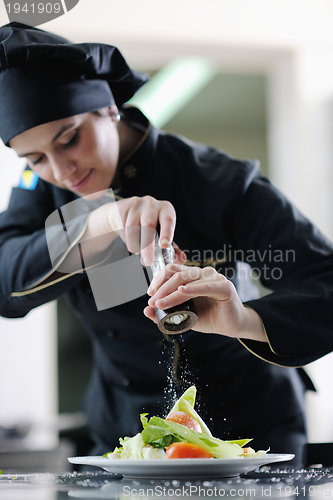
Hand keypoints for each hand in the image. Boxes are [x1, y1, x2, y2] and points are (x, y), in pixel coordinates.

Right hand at [81, 196, 178, 264]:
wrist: (125, 213)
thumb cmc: (148, 224)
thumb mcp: (161, 232)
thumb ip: (172, 247)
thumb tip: (182, 259)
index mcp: (166, 209)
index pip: (168, 220)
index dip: (167, 232)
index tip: (164, 245)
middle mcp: (152, 204)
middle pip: (149, 225)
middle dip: (147, 245)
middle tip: (147, 261)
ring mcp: (136, 204)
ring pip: (133, 227)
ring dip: (135, 244)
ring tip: (138, 252)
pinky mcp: (123, 208)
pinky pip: (123, 227)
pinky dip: (127, 239)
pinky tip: (131, 242)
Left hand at [144, 264, 266, 341]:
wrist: (231, 326)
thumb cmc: (209, 317)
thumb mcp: (184, 315)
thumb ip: (166, 312)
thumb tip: (146, 311)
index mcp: (192, 276)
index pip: (172, 270)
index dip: (158, 279)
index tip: (149, 294)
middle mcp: (202, 273)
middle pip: (177, 275)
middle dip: (161, 289)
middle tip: (152, 302)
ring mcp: (214, 278)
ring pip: (187, 281)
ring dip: (171, 293)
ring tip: (161, 303)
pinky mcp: (224, 286)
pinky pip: (206, 286)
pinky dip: (193, 288)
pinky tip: (182, 292)